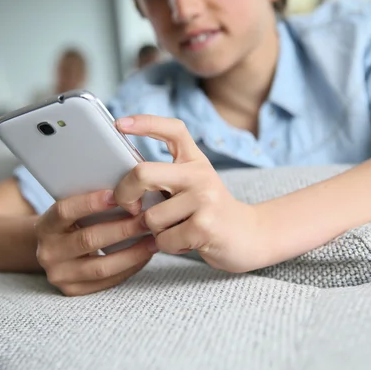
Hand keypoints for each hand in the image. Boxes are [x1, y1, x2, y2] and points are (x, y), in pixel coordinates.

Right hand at [34, 189, 157, 295]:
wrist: (53, 249)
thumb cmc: (72, 222)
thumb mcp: (73, 209)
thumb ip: (93, 201)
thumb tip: (128, 188)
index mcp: (45, 226)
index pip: (64, 211)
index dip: (90, 203)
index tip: (117, 195)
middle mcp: (48, 252)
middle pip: (89, 239)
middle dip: (123, 229)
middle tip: (148, 219)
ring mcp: (60, 275)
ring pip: (101, 266)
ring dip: (133, 252)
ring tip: (153, 240)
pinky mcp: (74, 290)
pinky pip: (107, 281)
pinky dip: (130, 267)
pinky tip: (145, 255)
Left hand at [114, 115, 269, 272]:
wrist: (251, 237)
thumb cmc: (210, 214)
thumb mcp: (193, 186)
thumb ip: (165, 180)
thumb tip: (121, 186)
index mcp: (195, 161)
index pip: (172, 130)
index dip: (145, 123)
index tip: (120, 124)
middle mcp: (200, 174)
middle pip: (143, 173)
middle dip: (124, 194)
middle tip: (129, 207)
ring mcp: (204, 199)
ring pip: (150, 216)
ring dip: (155, 231)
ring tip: (176, 230)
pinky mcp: (204, 226)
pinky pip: (164, 239)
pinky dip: (168, 246)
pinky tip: (185, 242)